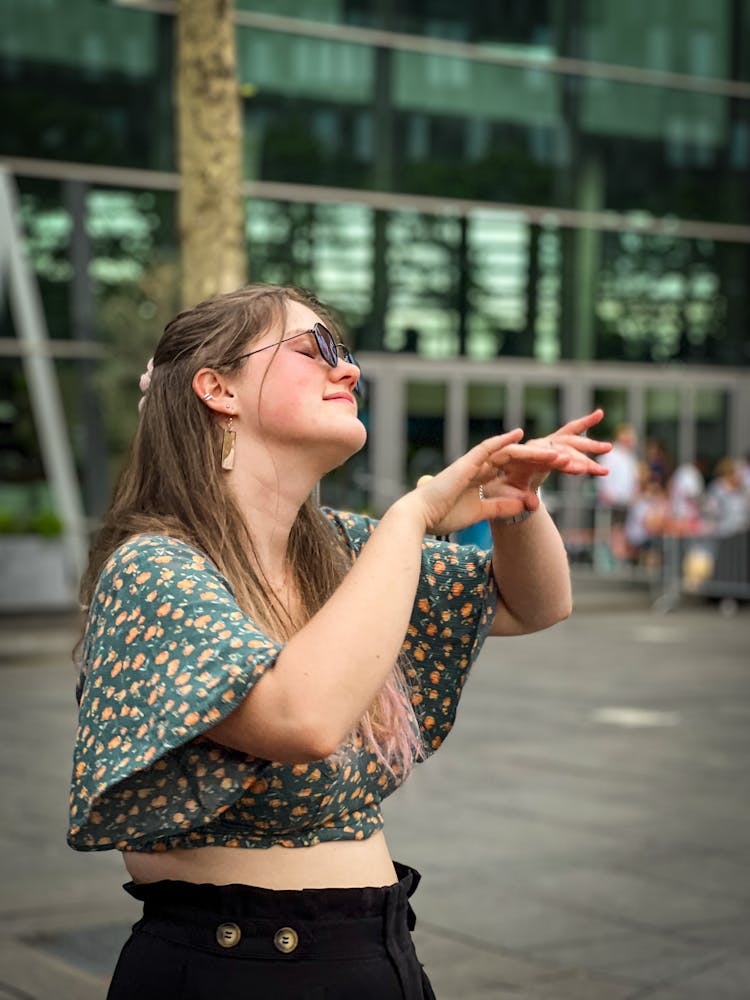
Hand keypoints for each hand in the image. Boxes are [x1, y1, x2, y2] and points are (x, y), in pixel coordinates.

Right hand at [399, 429, 566, 535]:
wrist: (419, 518)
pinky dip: (503, 441)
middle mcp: (479, 467)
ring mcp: (472, 464)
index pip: (515, 469)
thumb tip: (524, 505)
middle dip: (542, 458)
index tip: (560, 467)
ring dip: (533, 452)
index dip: (537, 466)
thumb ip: (500, 507)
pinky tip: (521, 435)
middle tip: (568, 459)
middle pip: (517, 458)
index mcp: (482, 478)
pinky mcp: (465, 465)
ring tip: (557, 453)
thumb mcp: (480, 513)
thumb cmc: (443, 516)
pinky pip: (487, 449)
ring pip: (508, 452)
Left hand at [487, 409, 611, 508]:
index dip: (551, 458)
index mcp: (518, 455)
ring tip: (608, 448)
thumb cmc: (502, 486)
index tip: (566, 462)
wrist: (500, 477)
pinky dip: (584, 423)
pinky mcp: (553, 444)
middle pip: (557, 447)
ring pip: (568, 442)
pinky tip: (599, 414)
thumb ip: (520, 498)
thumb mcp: (507, 494)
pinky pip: (570, 432)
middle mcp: (532, 445)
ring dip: (589, 445)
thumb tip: (533, 505)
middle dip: (575, 455)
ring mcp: (544, 443)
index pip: (537, 454)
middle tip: (590, 466)